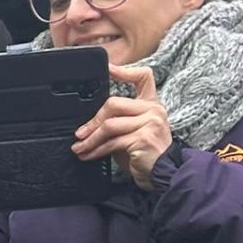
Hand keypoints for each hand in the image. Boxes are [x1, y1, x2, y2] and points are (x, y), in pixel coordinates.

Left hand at [72, 63, 170, 189]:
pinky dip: (96, 150)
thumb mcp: (131, 131)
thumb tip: (87, 121)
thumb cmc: (144, 153)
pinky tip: (88, 155)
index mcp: (151, 104)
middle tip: (79, 134)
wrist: (163, 173)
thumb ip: (118, 120)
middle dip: (92, 121)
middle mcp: (153, 110)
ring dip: (90, 139)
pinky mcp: (144, 138)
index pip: (143, 78)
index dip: (124, 71)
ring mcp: (151, 123)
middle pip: (113, 104)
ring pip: (109, 124)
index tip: (107, 68)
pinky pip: (112, 141)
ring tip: (79, 147)